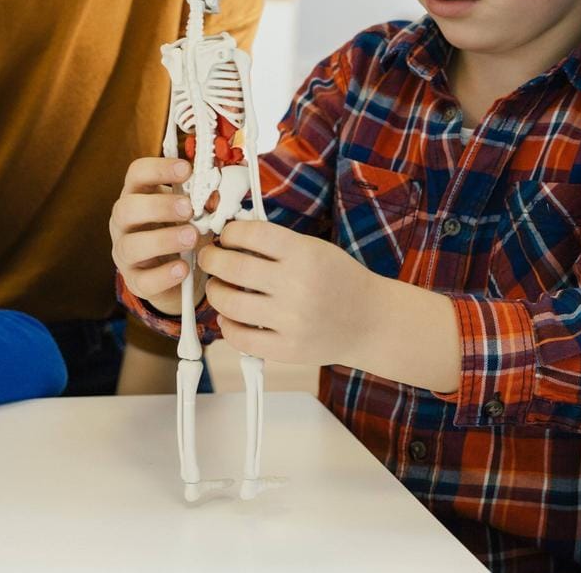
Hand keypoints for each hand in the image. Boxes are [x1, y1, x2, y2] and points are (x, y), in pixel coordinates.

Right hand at [110, 156, 208, 315]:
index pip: (137, 174)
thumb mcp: (194, 211)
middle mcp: (125, 224)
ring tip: (191, 237)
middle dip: (158, 206)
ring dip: (163, 240)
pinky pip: (144, 280)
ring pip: (131, 246)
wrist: (182, 272)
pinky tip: (184, 268)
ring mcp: (126, 254)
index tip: (186, 169)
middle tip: (188, 209)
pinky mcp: (136, 282)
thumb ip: (203, 199)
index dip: (158, 168)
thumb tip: (219, 192)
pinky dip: (164, 275)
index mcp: (139, 196)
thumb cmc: (184, 230)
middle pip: (126, 208)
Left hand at [197, 220, 385, 367]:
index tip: (225, 236)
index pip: (252, 234)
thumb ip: (279, 244)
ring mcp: (291, 321)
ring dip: (215, 292)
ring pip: (230, 304)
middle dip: (211, 259)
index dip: (230, 232)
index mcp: (305, 254)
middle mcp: (297, 286)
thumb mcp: (317, 249)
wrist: (371, 321)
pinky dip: (227, 326)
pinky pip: (240, 338)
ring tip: (218, 287)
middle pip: (233, 267)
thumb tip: (232, 237)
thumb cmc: (342, 280)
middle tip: (209, 257)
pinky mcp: (287, 349)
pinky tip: (229, 317)